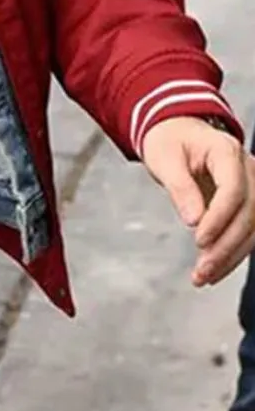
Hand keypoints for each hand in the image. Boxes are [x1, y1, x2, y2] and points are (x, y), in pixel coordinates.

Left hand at [141, 116, 254, 286]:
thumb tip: (194, 221)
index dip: (220, 217)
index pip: (233, 189)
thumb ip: (180, 187)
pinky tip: (214, 270)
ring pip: (253, 227)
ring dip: (231, 255)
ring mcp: (252, 185)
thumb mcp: (164, 158)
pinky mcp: (248, 203)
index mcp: (226, 151)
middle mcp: (247, 168)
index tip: (198, 239)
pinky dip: (233, 253)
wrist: (178, 133)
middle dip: (226, 245)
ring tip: (204, 277)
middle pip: (248, 212)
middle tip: (202, 270)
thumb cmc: (169, 141)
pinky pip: (248, 231)